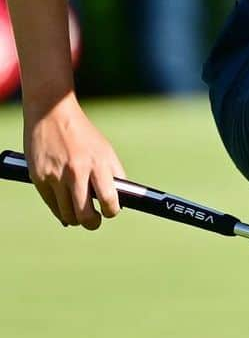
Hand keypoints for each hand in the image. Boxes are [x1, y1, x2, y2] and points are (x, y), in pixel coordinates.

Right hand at [24, 95, 125, 229]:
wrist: (52, 114)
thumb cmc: (83, 135)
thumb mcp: (105, 150)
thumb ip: (114, 174)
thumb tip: (120, 200)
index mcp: (98, 163)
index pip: (109, 199)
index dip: (112, 211)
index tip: (110, 211)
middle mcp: (77, 171)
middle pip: (85, 214)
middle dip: (92, 223)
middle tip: (94, 221)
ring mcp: (56, 176)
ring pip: (67, 215)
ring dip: (75, 219)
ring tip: (79, 214)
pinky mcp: (39, 178)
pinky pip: (51, 205)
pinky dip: (60, 210)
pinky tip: (65, 205)